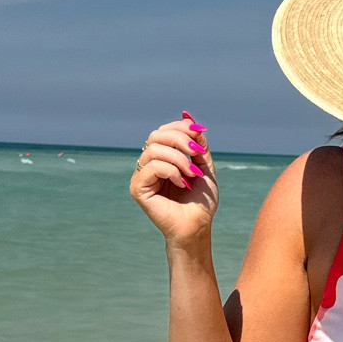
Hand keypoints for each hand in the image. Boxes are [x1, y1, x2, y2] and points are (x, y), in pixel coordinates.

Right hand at [130, 114, 216, 245]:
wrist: (198, 225)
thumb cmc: (201, 201)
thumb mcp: (204, 165)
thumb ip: (197, 142)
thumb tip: (187, 115)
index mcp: (162, 158)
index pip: (163, 131)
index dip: (180, 128)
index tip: (199, 135)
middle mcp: (149, 165)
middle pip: (156, 135)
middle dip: (179, 140)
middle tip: (196, 153)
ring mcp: (141, 176)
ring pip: (153, 149)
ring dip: (178, 158)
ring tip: (191, 174)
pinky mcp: (138, 188)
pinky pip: (151, 166)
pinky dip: (170, 170)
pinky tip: (180, 182)